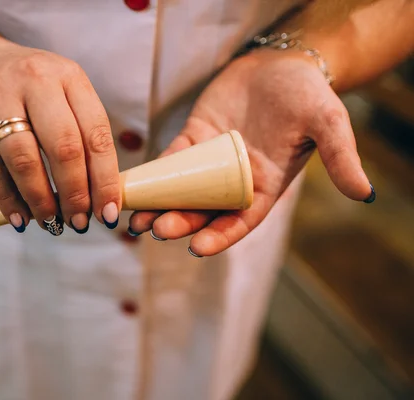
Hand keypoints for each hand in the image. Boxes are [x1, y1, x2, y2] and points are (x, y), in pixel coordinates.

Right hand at [0, 39, 119, 234]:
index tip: (108, 213)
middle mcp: (36, 80)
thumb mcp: (61, 93)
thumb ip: (81, 133)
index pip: (97, 134)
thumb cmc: (27, 88)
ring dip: (41, 200)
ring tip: (51, 222)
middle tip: (79, 222)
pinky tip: (21, 218)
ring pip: (24, 159)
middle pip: (64, 147)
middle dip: (75, 194)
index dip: (105, 180)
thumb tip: (100, 195)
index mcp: (69, 76)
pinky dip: (7, 199)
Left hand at [129, 49, 374, 255]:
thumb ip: (340, 156)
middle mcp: (235, 180)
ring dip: (159, 205)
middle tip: (155, 228)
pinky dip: (153, 175)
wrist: (281, 63)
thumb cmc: (307, 94)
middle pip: (204, 209)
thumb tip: (365, 193)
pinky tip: (135, 185)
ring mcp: (211, 161)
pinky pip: (170, 161)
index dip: (220, 236)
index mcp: (266, 186)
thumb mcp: (328, 123)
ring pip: (182, 190)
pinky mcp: (194, 139)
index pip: (241, 220)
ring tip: (134, 219)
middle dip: (180, 221)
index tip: (197, 248)